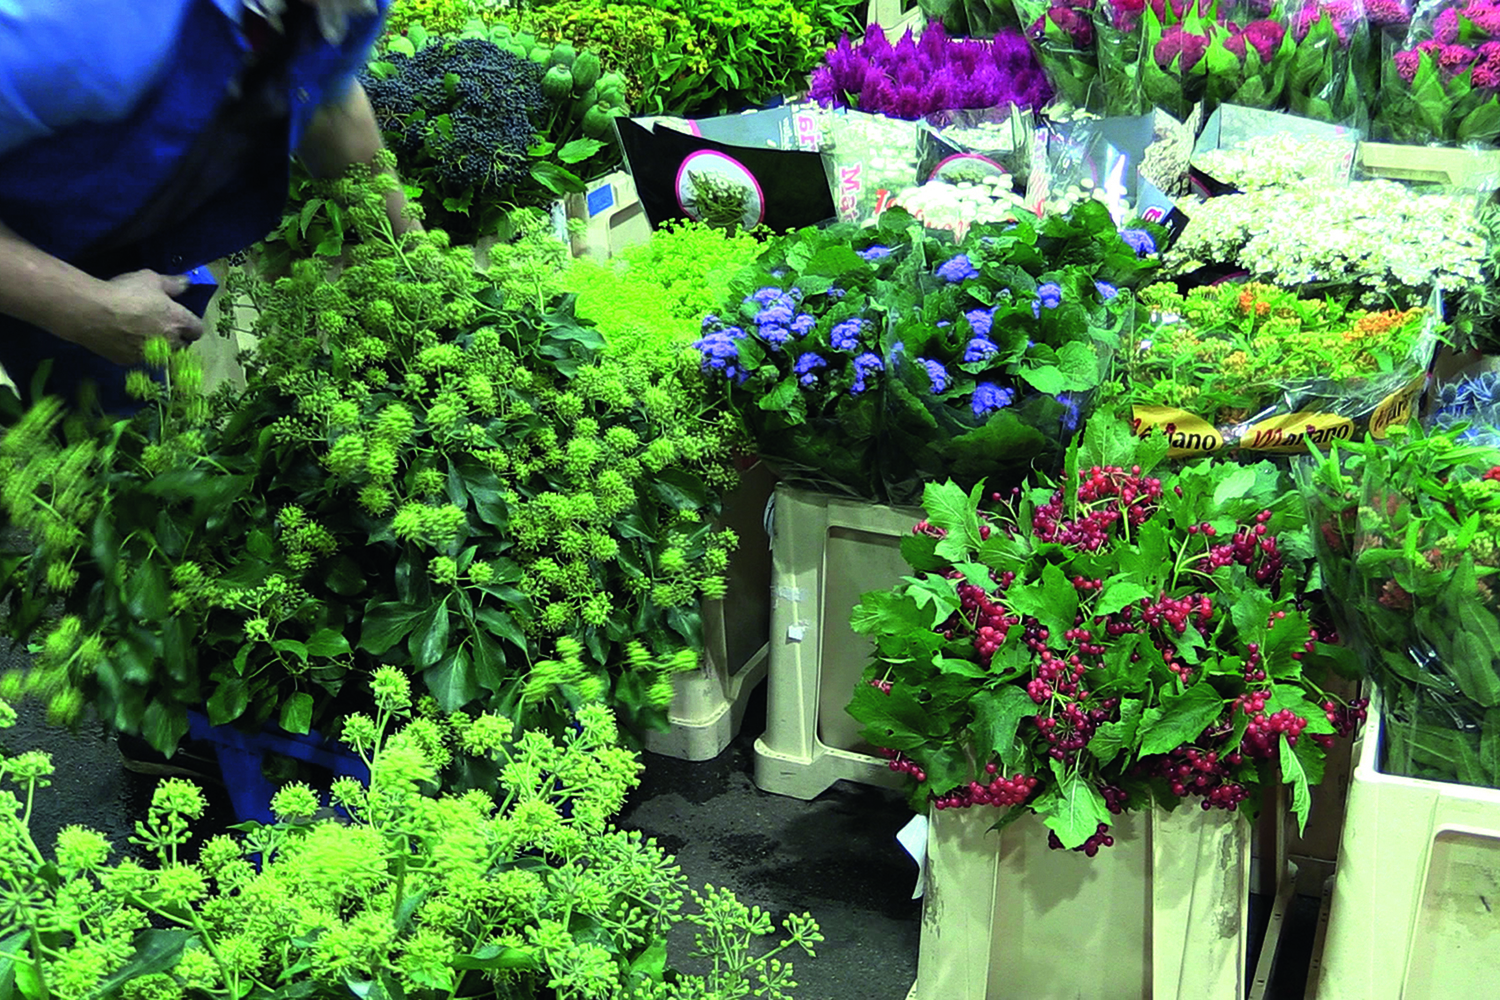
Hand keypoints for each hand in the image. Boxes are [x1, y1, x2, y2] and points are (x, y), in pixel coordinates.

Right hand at [57, 270, 204, 365]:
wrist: (92, 313)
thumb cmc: (126, 293)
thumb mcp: (151, 279)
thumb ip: (172, 283)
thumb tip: (187, 282)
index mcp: (179, 322)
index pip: (197, 330)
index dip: (190, 325)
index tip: (181, 318)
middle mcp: (170, 343)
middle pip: (181, 345)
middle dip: (175, 337)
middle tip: (160, 325)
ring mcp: (150, 356)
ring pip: (162, 355)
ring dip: (157, 347)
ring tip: (141, 334)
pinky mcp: (129, 362)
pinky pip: (139, 359)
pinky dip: (135, 352)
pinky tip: (123, 340)